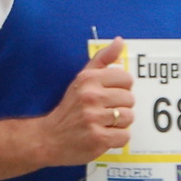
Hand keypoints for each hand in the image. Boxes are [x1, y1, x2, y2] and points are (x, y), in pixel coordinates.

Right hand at [35, 37, 133, 166]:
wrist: (49, 138)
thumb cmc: (69, 108)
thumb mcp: (82, 79)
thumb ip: (102, 59)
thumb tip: (120, 41)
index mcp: (88, 79)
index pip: (126, 78)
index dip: (121, 88)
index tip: (109, 94)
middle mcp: (90, 96)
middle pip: (130, 99)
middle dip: (120, 107)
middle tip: (104, 111)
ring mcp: (94, 118)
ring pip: (129, 117)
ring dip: (119, 124)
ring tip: (103, 123)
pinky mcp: (98, 138)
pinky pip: (124, 136)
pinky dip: (117, 138)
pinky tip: (103, 135)